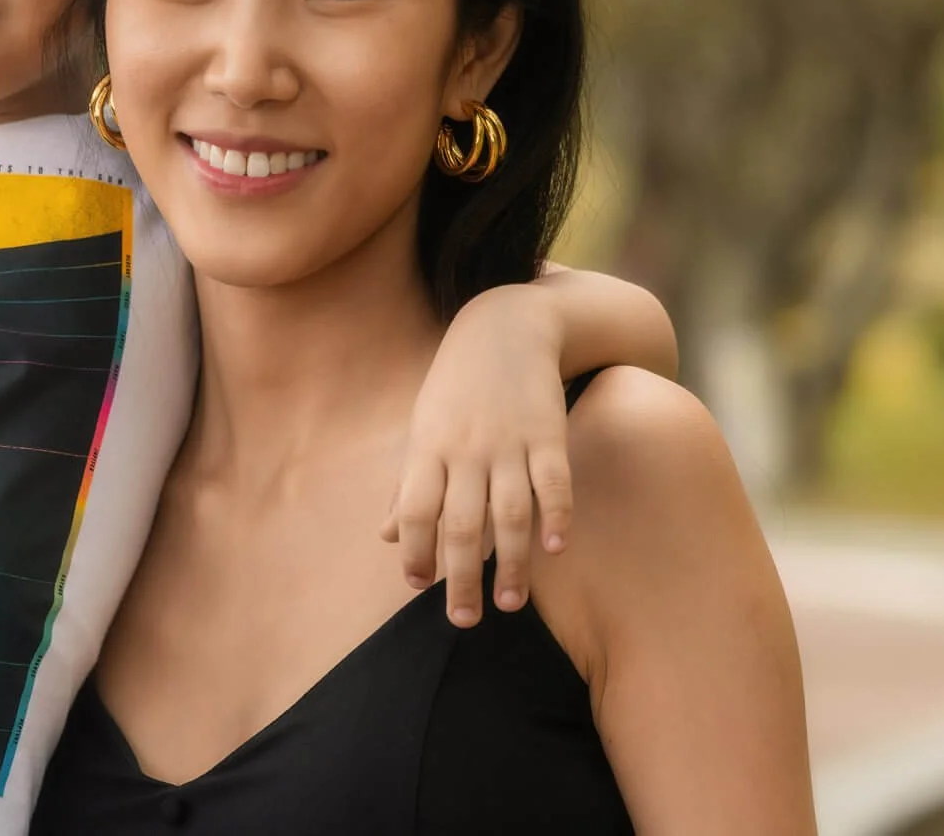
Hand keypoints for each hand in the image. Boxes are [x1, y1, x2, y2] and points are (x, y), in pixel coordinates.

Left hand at [381, 289, 573, 626]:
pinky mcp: (549, 433)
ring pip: (508, 514)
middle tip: (464, 620)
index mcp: (428, 447)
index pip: (415, 511)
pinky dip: (556, 517)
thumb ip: (407, 484)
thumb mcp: (422, 426)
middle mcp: (466, 449)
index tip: (420, 588)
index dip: (416, 553)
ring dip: (509, 564)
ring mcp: (509, 441)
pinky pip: (553, 482)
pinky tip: (555, 550)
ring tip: (510, 604)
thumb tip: (387, 538)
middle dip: (460, 578)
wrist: (506, 324)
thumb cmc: (457, 385)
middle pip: (460, 525)